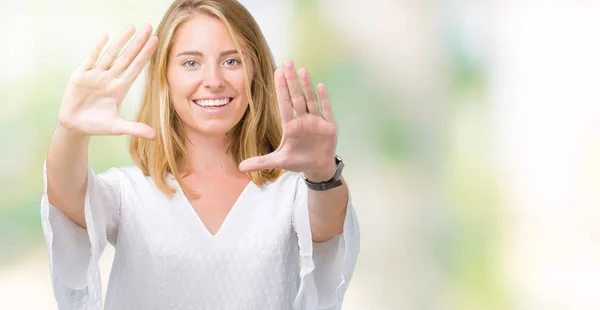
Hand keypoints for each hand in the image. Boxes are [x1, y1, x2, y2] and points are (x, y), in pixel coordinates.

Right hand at [57, 24, 157, 138]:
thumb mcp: (117, 128)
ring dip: (120, 41)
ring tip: (131, 28)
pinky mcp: (80, 75)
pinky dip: (97, 48)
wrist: (74, 126)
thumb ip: (134, 129)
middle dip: (137, 43)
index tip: (155, 42)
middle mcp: (110, 78)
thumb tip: (154, 135)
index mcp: (119, 88)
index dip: (145, 55)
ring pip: (110, 55)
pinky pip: (91, 59)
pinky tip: (106, 36)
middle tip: (148, 27)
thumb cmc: (96, 125)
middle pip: (126, 57)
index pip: (135, 68)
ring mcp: (96, 75)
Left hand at [239, 60, 337, 181]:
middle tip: (287, 62)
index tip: (277, 72)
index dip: (281, 89)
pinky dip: (324, 99)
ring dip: (307, 85)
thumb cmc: (298, 160)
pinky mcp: (329, 127)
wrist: (317, 167)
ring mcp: (316, 122)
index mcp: (290, 126)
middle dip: (291, 81)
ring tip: (302, 70)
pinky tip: (320, 86)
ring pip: (310, 100)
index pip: (284, 104)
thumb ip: (260, 162)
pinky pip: (326, 110)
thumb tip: (240, 167)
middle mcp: (303, 120)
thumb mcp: (278, 162)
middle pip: (297, 97)